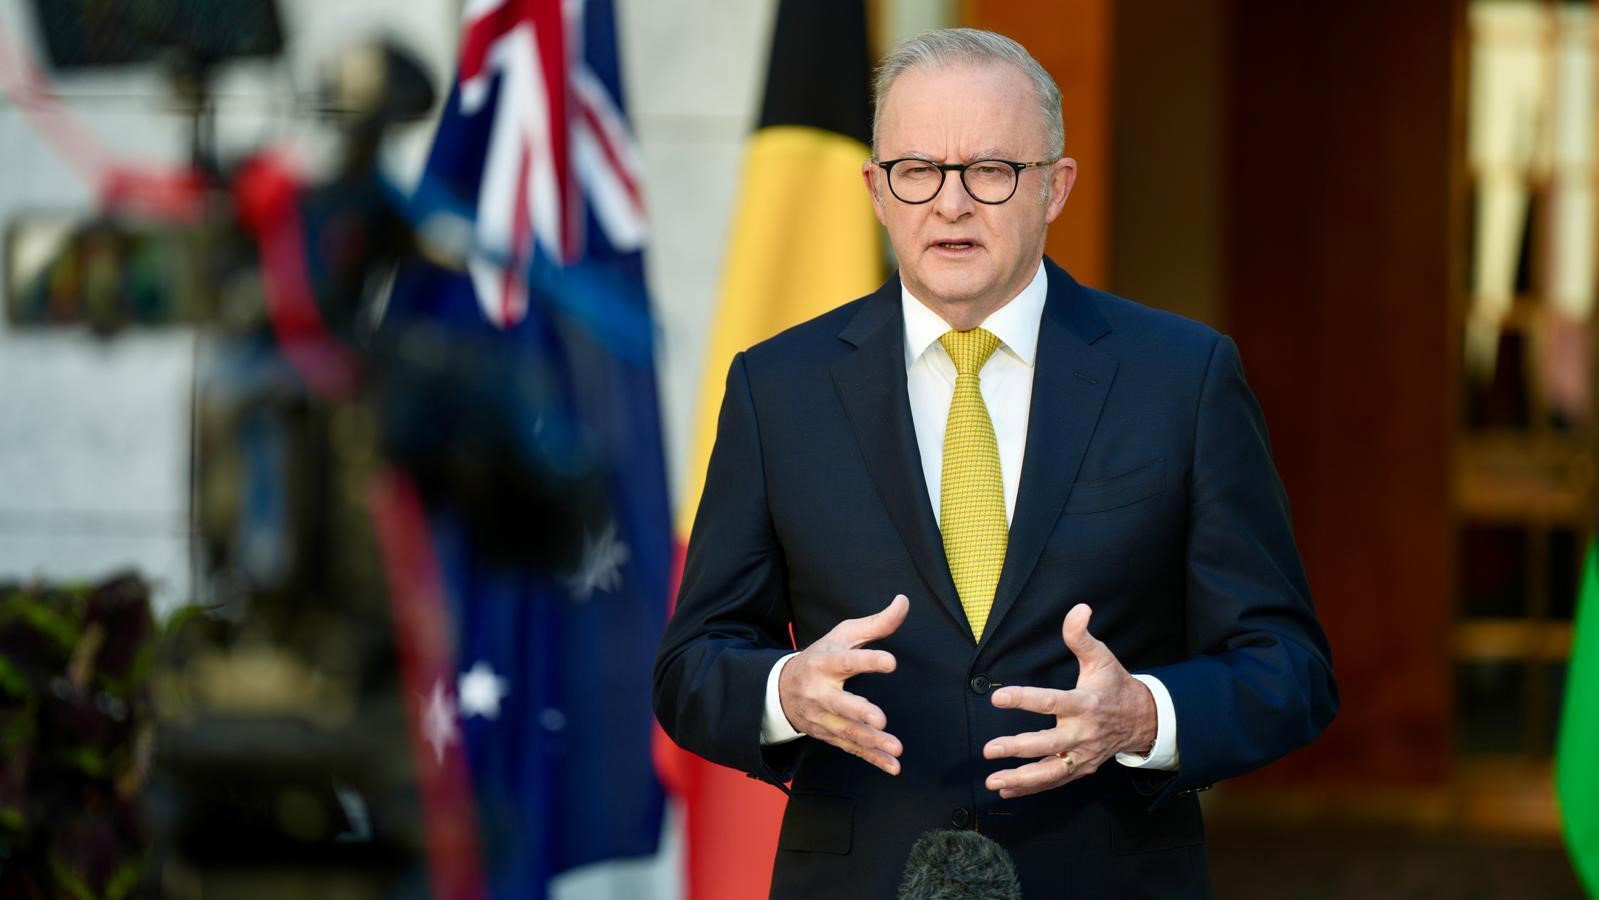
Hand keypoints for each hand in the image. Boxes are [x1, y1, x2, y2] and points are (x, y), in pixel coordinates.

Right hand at [777, 594, 907, 774]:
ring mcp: (823, 718)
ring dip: (872, 742)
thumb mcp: (843, 635)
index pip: (846, 661)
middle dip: (859, 713)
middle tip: (879, 719)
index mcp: (825, 663)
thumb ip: (876, 623)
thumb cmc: (820, 656)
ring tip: (896, 748)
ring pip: (847, 732)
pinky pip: (852, 749)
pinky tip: (893, 766)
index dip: (868, 661)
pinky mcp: (830, 735)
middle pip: (840, 704)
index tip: (890, 662)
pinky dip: (873, 760)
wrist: (781, 689)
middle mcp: (821, 693)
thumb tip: (904, 601)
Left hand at [981, 603, 1156, 797]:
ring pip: (1050, 771)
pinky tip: (1007, 788)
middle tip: (989, 749)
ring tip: (993, 780)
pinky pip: (1055, 780)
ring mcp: (1083, 754)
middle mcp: (1082, 733)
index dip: (1024, 699)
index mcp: (1084, 704)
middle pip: (1047, 744)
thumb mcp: (1102, 658)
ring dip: (1021, 779)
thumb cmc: (1115, 685)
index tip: (997, 698)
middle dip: (1018, 748)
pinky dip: (1031, 787)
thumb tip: (1077, 609)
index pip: (1051, 702)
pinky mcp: (1082, 768)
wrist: (1143, 720)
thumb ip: (1082, 637)